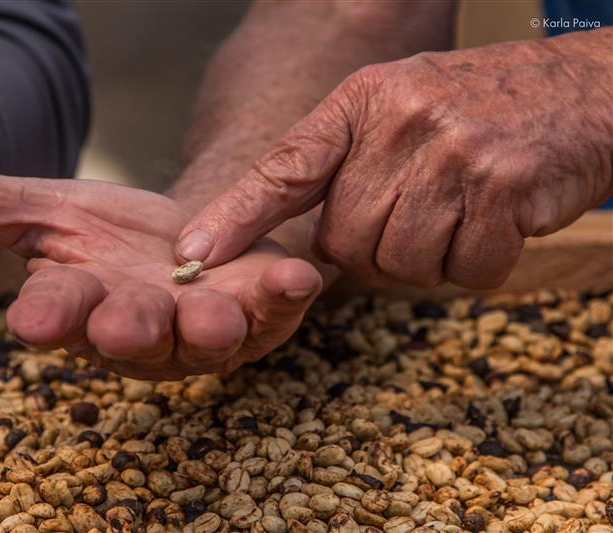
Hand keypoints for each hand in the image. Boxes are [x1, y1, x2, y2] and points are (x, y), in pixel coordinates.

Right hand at [0, 167, 321, 379]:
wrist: (189, 237)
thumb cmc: (114, 236)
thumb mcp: (46, 208)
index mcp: (85, 305)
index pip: (59, 313)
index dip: (49, 316)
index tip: (35, 319)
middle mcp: (143, 329)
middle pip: (131, 336)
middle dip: (128, 331)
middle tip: (123, 322)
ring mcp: (203, 329)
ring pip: (205, 337)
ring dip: (211, 328)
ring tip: (216, 317)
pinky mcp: (259, 312)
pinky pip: (273, 309)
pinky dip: (284, 294)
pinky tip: (298, 276)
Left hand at [174, 29, 612, 288]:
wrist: (582, 91)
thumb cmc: (477, 110)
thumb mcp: (399, 110)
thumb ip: (346, 165)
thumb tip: (312, 248)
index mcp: (362, 100)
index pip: (284, 166)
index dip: (236, 216)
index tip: (193, 254)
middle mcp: (400, 120)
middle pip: (344, 241)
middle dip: (375, 250)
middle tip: (418, 216)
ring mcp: (453, 151)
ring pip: (399, 263)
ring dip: (428, 260)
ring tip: (460, 215)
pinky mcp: (503, 187)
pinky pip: (464, 272)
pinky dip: (479, 266)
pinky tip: (497, 224)